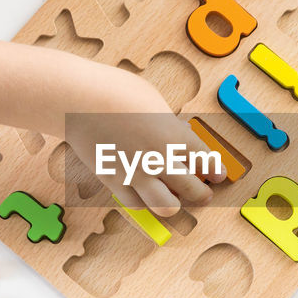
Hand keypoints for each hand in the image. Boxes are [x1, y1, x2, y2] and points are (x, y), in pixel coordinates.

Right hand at [65, 64, 225, 215]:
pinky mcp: (114, 182)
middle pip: (193, 189)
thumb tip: (180, 136)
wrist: (79, 100)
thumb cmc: (117, 92)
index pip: (206, 163)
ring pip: (167, 206)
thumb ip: (170, 124)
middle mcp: (160, 160)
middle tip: (204, 193)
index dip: (216, 171)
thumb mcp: (155, 101)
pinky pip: (136, 204)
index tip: (219, 175)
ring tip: (176, 200)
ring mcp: (137, 174)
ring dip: (176, 204)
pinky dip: (144, 202)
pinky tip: (146, 196)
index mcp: (176, 137)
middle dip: (202, 193)